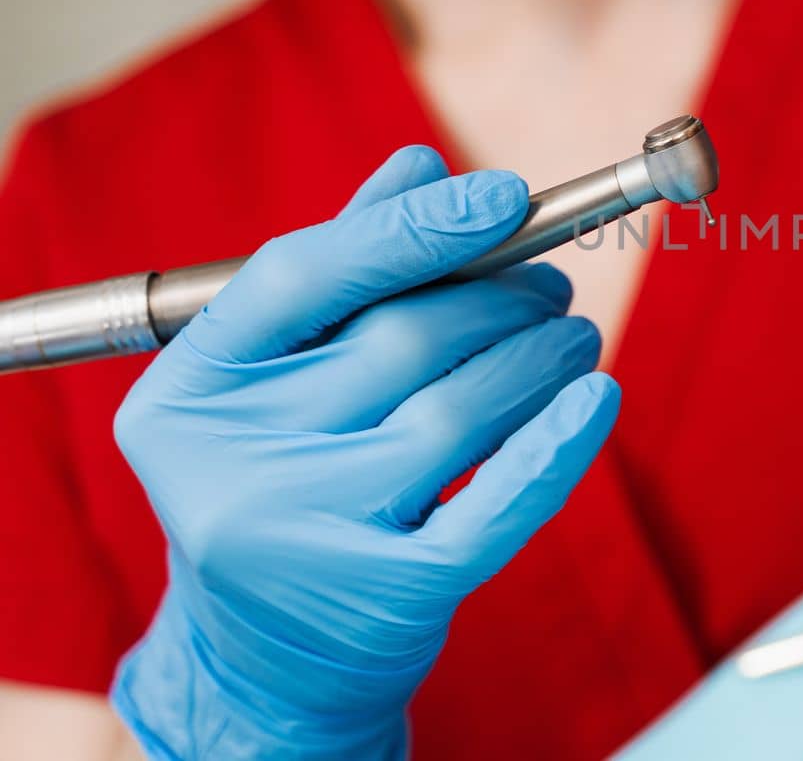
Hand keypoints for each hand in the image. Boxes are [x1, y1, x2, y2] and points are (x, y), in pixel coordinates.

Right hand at [110, 146, 619, 759]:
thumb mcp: (281, 380)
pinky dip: (559, 442)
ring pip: (459, 411)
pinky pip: (498, 501)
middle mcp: (229, 464)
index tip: (508, 194)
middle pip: (400, 339)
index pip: (304, 275)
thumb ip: (347, 270)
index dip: (414, 227)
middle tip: (552, 288)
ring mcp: (304, 536)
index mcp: (189, 391)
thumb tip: (421, 161)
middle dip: (501, 300)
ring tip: (572, 338)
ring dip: (539, 360)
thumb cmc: (285, 484)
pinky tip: (597, 399)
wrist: (268, 659)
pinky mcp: (386, 594)